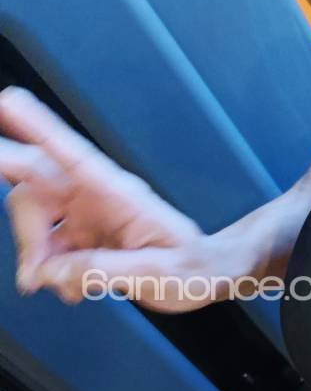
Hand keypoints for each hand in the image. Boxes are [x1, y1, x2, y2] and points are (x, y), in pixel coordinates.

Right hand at [0, 86, 207, 310]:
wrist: (211, 278)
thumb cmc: (196, 266)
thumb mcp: (158, 274)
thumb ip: (103, 270)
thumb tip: (52, 272)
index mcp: (118, 192)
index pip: (72, 153)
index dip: (37, 125)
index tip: (9, 101)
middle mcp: (96, 196)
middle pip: (35, 190)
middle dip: (27, 229)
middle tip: (33, 274)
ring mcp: (87, 215)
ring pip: (35, 220)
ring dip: (36, 258)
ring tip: (65, 288)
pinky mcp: (83, 237)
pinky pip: (48, 248)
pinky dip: (50, 272)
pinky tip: (75, 289)